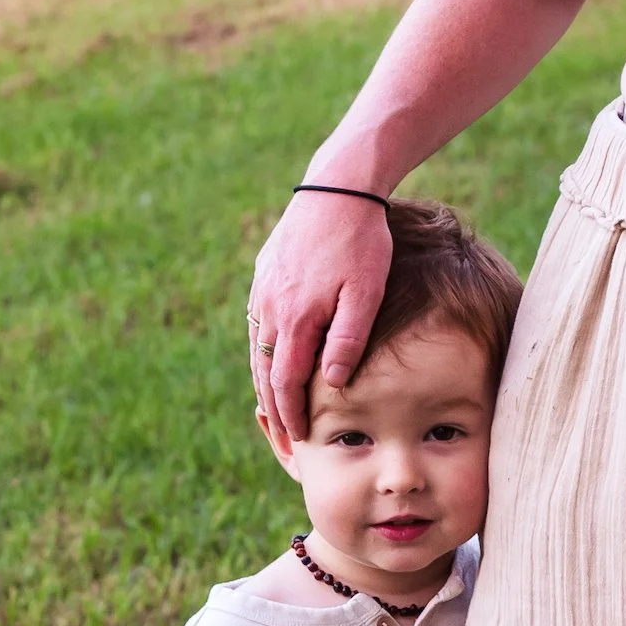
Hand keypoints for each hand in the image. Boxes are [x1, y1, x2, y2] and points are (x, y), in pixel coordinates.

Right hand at [249, 191, 395, 448]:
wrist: (338, 187)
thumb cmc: (362, 242)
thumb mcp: (366, 293)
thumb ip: (348, 340)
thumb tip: (332, 384)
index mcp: (295, 318)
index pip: (286, 381)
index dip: (290, 413)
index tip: (297, 438)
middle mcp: (270, 308)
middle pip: (265, 370)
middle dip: (273, 406)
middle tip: (282, 435)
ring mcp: (263, 289)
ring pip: (259, 347)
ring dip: (265, 379)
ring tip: (276, 405)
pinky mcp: (265, 272)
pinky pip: (259, 321)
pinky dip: (264, 348)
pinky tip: (275, 357)